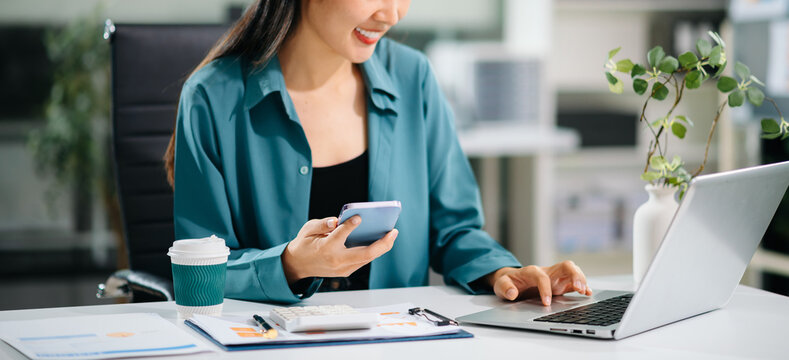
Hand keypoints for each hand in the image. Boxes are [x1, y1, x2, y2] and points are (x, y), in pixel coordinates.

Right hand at [281, 216, 397, 283]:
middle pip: (365, 253)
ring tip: (391, 235)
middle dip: (382, 243)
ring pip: (367, 259)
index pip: (341, 235)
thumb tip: (336, 220)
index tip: (359, 216)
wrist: (298, 265)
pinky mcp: (346, 271)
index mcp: (325, 248)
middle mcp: (336, 260)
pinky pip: (363, 261)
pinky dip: (373, 251)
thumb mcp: (308, 230)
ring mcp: (342, 269)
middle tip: (394, 231)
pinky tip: (380, 241)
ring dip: (382, 247)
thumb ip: (322, 224)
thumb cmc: (305, 244)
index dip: (351, 225)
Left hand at [487, 261, 592, 305]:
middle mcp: (547, 272)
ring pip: (573, 271)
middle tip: (578, 288)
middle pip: (565, 266)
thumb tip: (512, 293)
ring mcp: (556, 277)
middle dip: (574, 275)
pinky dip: (583, 286)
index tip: (546, 303)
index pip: (541, 276)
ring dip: (581, 279)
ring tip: (585, 292)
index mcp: (532, 271)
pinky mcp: (561, 284)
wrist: (513, 281)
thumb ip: (505, 288)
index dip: (545, 288)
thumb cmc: (509, 283)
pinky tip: (587, 294)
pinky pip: (574, 282)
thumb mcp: (501, 285)